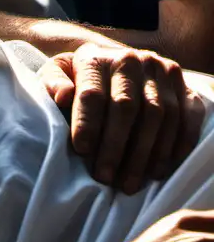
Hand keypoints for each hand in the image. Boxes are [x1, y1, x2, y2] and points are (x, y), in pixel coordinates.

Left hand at [38, 43, 204, 193]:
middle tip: (106, 177)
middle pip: (126, 108)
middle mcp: (131, 60)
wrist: (112, 65)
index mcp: (95, 58)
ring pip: (159, 115)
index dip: (88, 124)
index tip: (82, 151)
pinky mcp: (185, 85)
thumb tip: (63, 95)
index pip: (92, 94)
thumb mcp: (58, 75)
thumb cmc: (80, 79)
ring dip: (145, 154)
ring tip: (130, 182)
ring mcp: (161, 71)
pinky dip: (178, 144)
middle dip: (115, 147)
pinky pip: (189, 116)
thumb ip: (53, 83)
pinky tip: (161, 168)